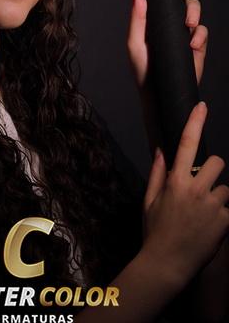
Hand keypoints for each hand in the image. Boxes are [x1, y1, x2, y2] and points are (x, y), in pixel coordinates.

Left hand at [127, 0, 207, 88]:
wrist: (161, 95)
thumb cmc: (143, 71)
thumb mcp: (136, 45)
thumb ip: (138, 19)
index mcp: (150, 16)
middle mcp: (166, 19)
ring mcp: (182, 30)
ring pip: (194, 8)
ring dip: (193, 13)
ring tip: (188, 27)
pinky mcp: (195, 43)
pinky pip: (202, 31)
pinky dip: (199, 36)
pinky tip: (192, 45)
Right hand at [142, 102, 228, 287]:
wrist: (167, 264)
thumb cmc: (154, 231)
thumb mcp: (149, 201)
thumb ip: (157, 174)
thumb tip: (161, 151)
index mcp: (175, 181)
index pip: (186, 144)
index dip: (195, 122)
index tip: (201, 106)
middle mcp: (196, 189)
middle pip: (217, 163)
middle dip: (212, 172)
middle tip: (202, 188)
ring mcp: (212, 206)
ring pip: (225, 188)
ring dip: (218, 197)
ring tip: (204, 214)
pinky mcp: (225, 222)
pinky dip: (222, 217)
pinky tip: (209, 229)